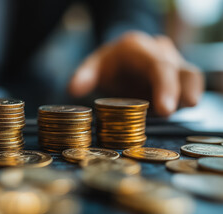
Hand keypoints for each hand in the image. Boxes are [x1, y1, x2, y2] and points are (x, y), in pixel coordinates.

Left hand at [68, 31, 203, 116]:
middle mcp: (161, 53)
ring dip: (188, 94)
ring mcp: (173, 65)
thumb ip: (84, 75)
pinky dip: (186, 99)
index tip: (163, 109)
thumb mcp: (94, 66)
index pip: (157, 66)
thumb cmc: (109, 64)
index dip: (163, 87)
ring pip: (191, 77)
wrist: (123, 58)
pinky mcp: (179, 79)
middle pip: (179, 71)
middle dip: (178, 93)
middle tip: (170, 113)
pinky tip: (179, 112)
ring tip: (184, 109)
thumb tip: (72, 89)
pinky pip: (190, 86)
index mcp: (139, 49)